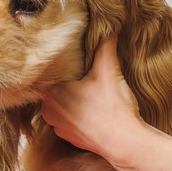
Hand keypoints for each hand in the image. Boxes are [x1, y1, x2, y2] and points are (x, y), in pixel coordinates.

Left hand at [42, 36, 144, 160]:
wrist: (124, 142)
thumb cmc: (113, 107)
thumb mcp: (108, 70)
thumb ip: (105, 46)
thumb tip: (108, 28)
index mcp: (52, 91)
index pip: (50, 71)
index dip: (60, 64)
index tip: (69, 58)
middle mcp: (48, 109)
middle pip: (52, 87)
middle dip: (64, 80)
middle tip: (78, 72)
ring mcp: (56, 125)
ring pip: (56, 103)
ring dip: (67, 98)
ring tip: (82, 90)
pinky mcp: (65, 136)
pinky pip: (64, 118)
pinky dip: (72, 113)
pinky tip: (86, 108)